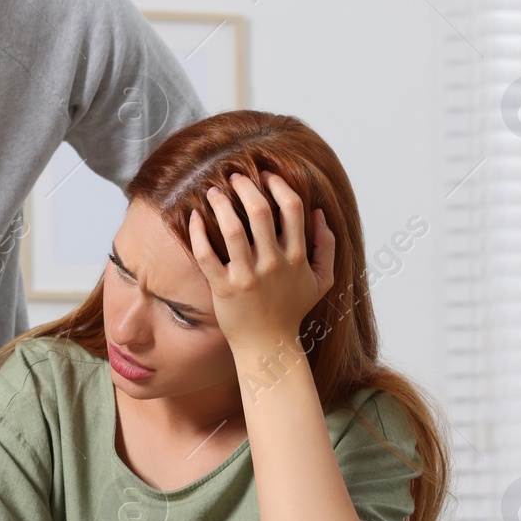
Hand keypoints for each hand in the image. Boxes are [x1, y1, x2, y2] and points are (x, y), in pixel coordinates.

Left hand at [189, 171, 334, 349]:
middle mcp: (273, 263)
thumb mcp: (321, 280)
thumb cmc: (292, 310)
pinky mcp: (224, 288)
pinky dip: (198, 233)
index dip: (279, 185)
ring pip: (232, 229)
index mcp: (297, 257)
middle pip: (260, 212)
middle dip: (246, 187)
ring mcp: (248, 276)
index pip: (292, 208)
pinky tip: (194, 217)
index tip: (266, 175)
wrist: (268, 345)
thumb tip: (319, 214)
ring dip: (221, 204)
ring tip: (213, 191)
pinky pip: (207, 255)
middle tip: (235, 176)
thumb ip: (327, 246)